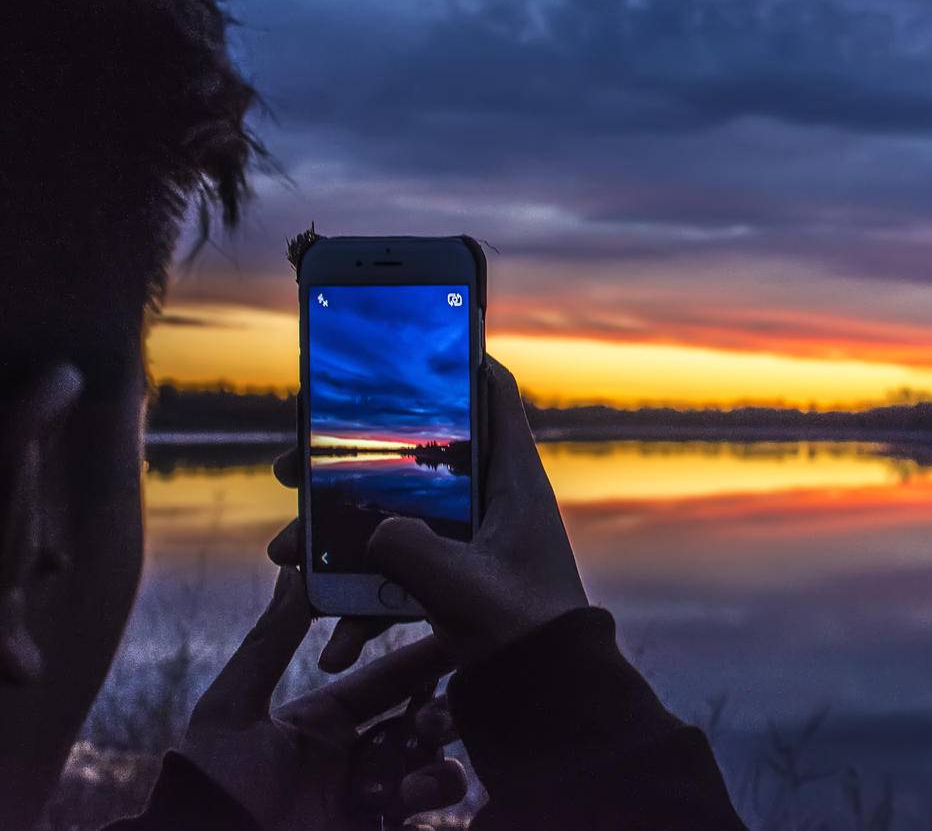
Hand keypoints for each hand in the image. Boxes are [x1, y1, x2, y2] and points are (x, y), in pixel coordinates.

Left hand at [179, 565, 465, 829]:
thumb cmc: (212, 787)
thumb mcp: (230, 712)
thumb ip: (269, 642)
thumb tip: (294, 572)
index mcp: (323, 720)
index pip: (388, 678)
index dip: (424, 657)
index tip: (460, 633)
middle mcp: (352, 756)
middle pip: (422, 720)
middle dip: (441, 714)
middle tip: (441, 720)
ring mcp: (369, 797)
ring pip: (432, 766)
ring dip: (435, 766)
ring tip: (410, 784)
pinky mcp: (379, 828)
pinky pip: (426, 809)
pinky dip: (431, 795)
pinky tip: (407, 803)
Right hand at [271, 357, 587, 668]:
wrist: (547, 697)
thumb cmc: (527, 636)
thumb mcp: (463, 589)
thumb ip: (411, 552)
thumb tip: (371, 531)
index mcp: (511, 483)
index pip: (492, 395)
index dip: (460, 358)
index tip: (411, 337)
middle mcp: (490, 504)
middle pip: (416, 455)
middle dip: (349, 460)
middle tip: (293, 464)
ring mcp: (468, 543)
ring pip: (393, 516)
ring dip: (337, 536)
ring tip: (282, 553)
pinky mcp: (453, 582)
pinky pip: (398, 577)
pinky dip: (364, 603)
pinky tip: (336, 645)